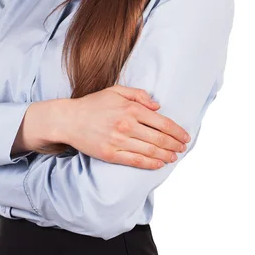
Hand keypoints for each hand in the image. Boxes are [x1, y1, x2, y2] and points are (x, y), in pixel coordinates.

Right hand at [64, 85, 190, 168]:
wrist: (69, 119)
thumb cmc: (93, 104)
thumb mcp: (115, 91)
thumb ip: (138, 95)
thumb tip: (158, 106)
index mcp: (130, 108)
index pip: (162, 122)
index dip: (177, 131)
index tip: (185, 136)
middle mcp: (126, 125)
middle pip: (160, 138)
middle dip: (175, 144)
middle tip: (184, 148)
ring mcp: (118, 141)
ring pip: (150, 151)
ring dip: (166, 155)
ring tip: (174, 156)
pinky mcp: (110, 154)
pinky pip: (135, 161)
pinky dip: (150, 164)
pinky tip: (159, 164)